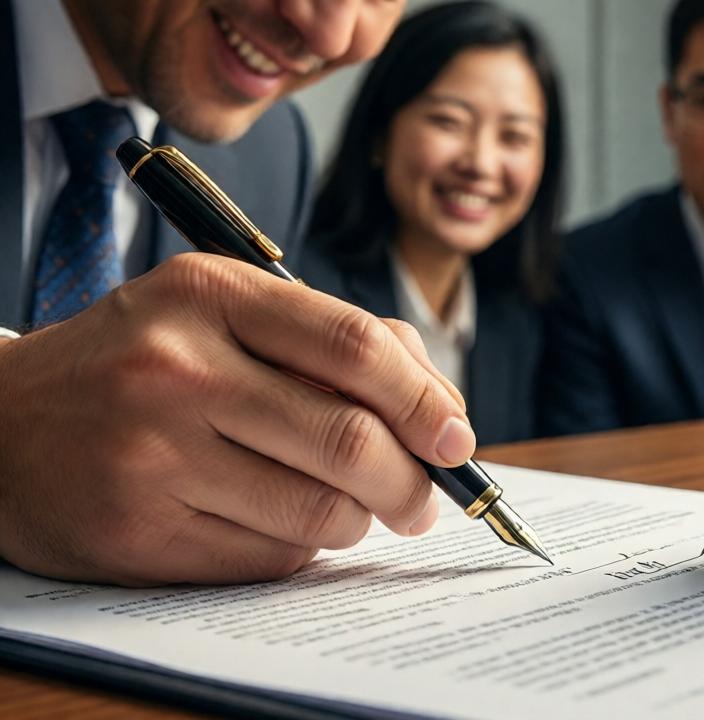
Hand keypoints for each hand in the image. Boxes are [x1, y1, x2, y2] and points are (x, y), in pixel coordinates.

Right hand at [0, 254, 472, 585]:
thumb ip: (335, 340)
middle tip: (426, 497)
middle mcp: (177, 369)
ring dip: (360, 520)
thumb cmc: (141, 364)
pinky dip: (301, 549)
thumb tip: (443, 408)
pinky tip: (280, 524)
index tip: (458, 440)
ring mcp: (151, 455)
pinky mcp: (137, 533)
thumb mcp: (223, 313)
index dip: (426, 400)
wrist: (0, 428)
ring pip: (321, 511)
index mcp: (209, 295)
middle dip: (413, 481)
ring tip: (352, 508)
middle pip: (350, 440)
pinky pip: (270, 558)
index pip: (356, 347)